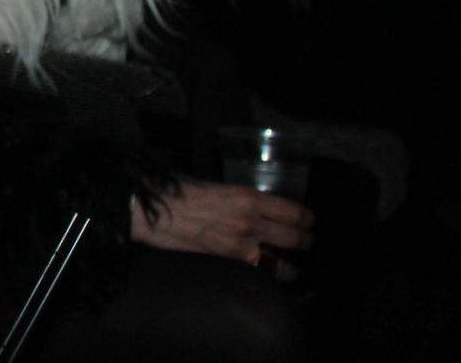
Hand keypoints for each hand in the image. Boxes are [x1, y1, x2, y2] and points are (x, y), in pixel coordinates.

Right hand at [131, 179, 314, 281]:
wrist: (151, 211)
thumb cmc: (177, 191)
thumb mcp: (216, 185)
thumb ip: (239, 197)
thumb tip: (254, 206)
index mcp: (249, 197)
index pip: (294, 211)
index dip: (307, 218)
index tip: (309, 222)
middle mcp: (251, 222)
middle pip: (295, 237)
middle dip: (306, 241)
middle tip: (308, 243)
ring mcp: (241, 245)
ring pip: (282, 263)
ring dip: (291, 266)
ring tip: (293, 268)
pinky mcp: (227, 261)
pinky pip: (259, 272)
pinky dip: (268, 275)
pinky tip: (269, 275)